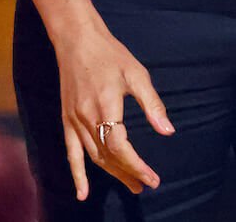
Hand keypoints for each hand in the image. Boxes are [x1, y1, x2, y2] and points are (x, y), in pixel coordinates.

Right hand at [56, 20, 173, 199]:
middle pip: (107, 156)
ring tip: (132, 185)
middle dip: (127, 173)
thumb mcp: (137, 74)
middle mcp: (87, 117)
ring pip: (93, 157)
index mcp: (107, 105)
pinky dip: (77, 174)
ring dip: (111, 174)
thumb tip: (169, 131)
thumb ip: (152, 104)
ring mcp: (74, 121)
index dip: (135, 164)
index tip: (152, 177)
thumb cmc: (112, 55)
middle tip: (146, 185)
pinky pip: (71, 154)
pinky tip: (83, 193)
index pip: (119, 146)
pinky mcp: (66, 121)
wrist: (78, 42)